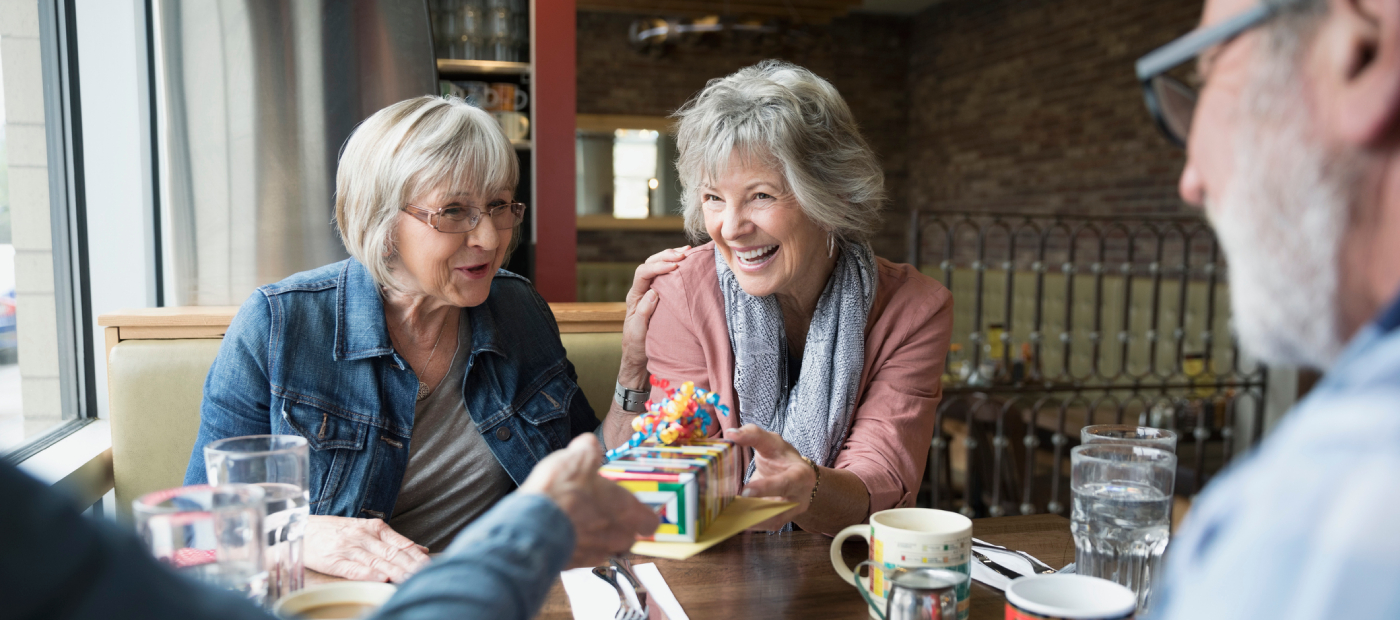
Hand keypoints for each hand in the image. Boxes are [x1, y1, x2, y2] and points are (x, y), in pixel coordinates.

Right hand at [304, 515, 431, 581]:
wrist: (301, 529)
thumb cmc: (336, 531)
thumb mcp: (365, 530)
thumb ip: (393, 540)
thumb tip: (419, 549)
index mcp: (374, 528)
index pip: (402, 543)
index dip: (417, 556)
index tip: (431, 565)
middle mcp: (364, 537)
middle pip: (393, 554)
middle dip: (412, 566)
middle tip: (426, 574)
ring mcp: (349, 549)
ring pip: (378, 561)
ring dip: (396, 571)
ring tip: (411, 579)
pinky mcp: (333, 560)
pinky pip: (354, 568)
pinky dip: (369, 573)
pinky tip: (382, 578)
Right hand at [520, 434, 660, 566]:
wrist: (532, 526)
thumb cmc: (562, 492)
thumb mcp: (578, 458)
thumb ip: (589, 450)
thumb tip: (589, 443)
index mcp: (626, 510)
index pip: (650, 522)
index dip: (643, 516)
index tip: (633, 509)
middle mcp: (616, 536)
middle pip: (627, 537)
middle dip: (616, 526)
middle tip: (599, 510)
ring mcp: (595, 554)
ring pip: (605, 548)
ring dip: (595, 537)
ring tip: (575, 521)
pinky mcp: (573, 565)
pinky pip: (581, 556)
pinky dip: (574, 545)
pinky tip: (560, 531)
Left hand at [618, 246, 688, 388]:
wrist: (639, 356)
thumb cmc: (637, 346)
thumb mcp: (639, 332)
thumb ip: (644, 312)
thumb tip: (653, 292)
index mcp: (634, 297)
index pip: (643, 273)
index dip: (658, 267)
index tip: (675, 266)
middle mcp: (640, 291)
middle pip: (649, 263)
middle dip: (666, 256)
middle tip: (684, 253)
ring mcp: (650, 291)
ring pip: (656, 266)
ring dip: (670, 256)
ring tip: (687, 251)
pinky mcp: (660, 295)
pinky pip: (665, 276)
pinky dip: (675, 266)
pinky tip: (686, 262)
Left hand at [724, 424, 816, 530]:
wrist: (794, 474)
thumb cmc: (781, 456)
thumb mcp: (770, 442)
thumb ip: (753, 435)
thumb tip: (731, 434)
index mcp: (801, 475)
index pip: (785, 483)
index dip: (766, 488)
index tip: (745, 491)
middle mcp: (799, 498)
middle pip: (779, 509)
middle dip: (756, 511)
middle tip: (733, 509)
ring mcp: (790, 513)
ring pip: (770, 522)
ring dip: (749, 520)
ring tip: (727, 517)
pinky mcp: (779, 520)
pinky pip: (763, 526)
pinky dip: (747, 523)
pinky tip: (731, 520)